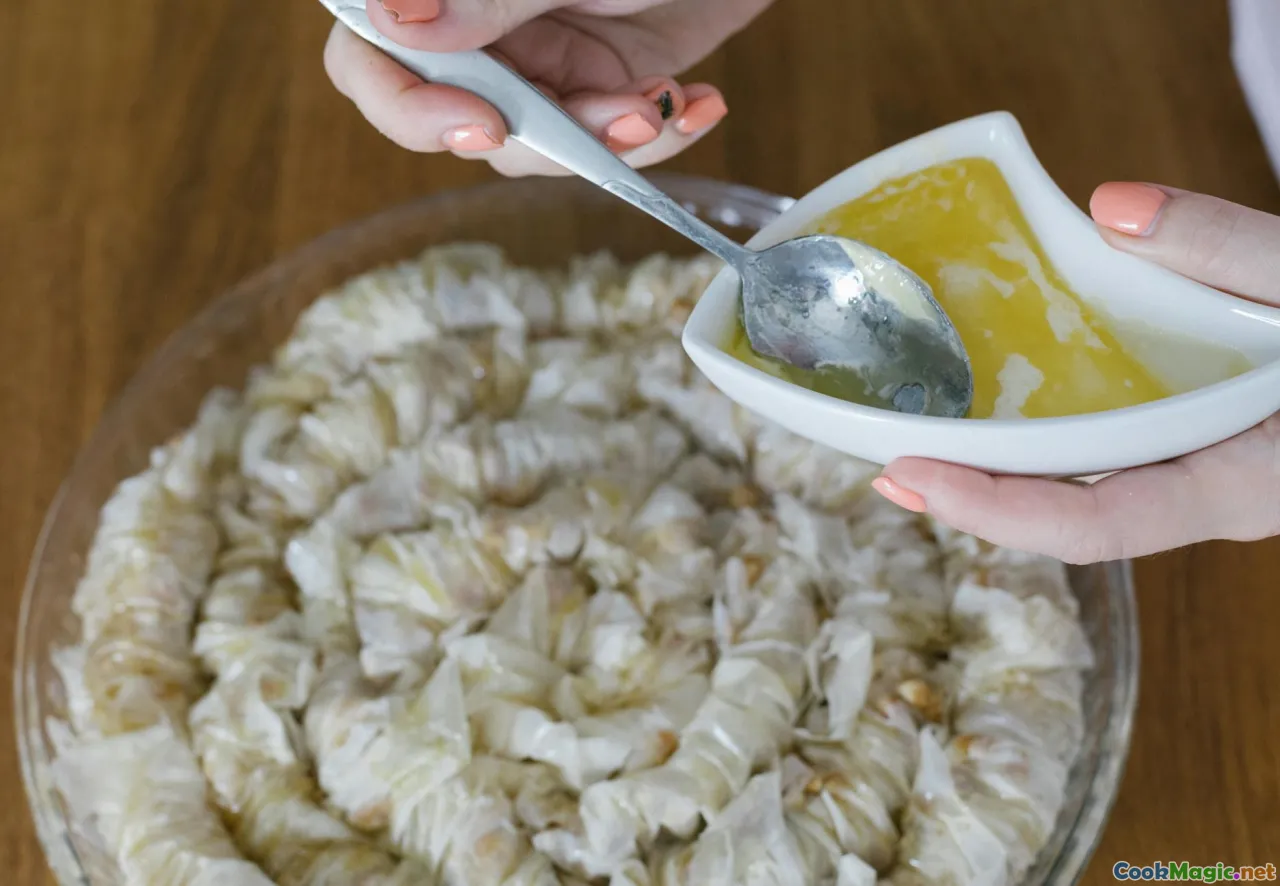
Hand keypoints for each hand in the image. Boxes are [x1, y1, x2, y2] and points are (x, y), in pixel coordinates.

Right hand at [323, 0, 773, 176]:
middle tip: (618, 119)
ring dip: (605, 141)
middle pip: (454, 122)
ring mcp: (532, 60)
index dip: (407, 107)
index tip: (482, 125)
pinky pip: (599, 143)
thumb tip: (392, 21)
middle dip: (542, 139)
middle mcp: (471, 26)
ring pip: (534, 146)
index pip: (367, 56)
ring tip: (665, 102)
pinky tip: (697, 104)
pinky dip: (652, 136)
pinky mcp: (593, 85)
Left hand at [871, 182, 1279, 563]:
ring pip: (1075, 495)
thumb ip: (1233, 249)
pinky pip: (1096, 460)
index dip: (998, 510)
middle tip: (884, 460)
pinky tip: (986, 410)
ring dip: (993, 477)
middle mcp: (1202, 498)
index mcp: (1238, 486)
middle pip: (1064, 518)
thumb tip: (1114, 210)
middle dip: (970, 500)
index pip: (1097, 525)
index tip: (912, 473)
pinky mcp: (1181, 448)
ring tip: (913, 441)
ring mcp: (1189, 479)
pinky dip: (1032, 445)